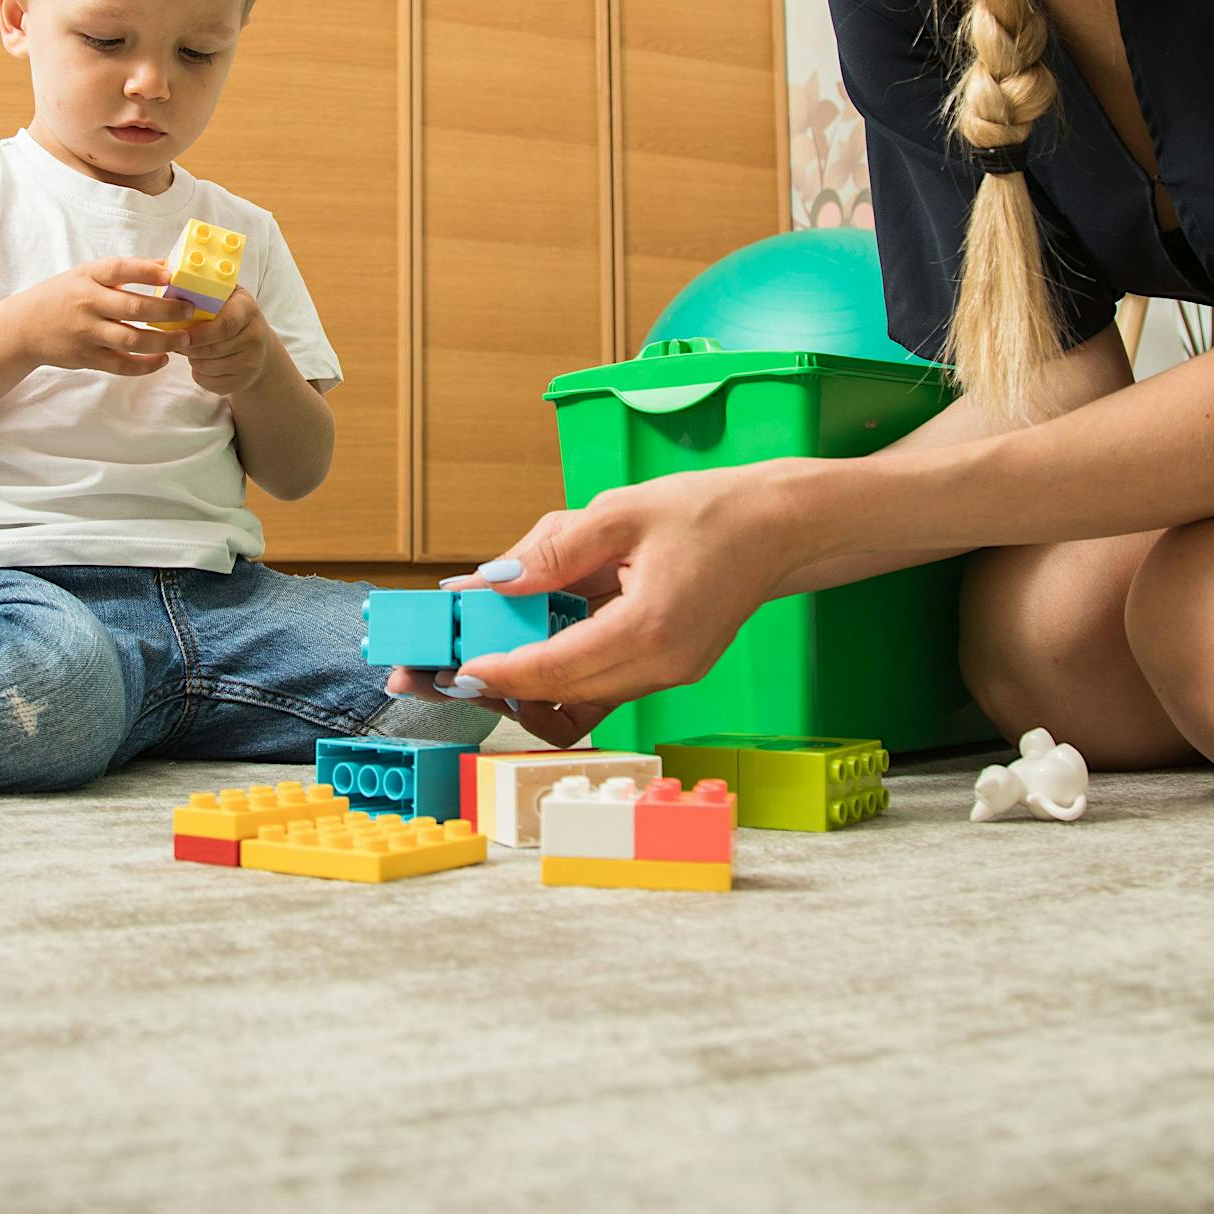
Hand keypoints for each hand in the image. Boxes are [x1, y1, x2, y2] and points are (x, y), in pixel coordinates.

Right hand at [5, 256, 193, 375]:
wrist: (23, 328)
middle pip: (133, 307)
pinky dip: (145, 365)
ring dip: (163, 341)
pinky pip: (121, 364)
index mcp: (88, 277)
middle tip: (189, 311)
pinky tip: (162, 360)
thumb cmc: (63, 296)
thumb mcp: (86, 275)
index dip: (146, 271)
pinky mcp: (86, 357)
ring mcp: (86, 332)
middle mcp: (87, 303)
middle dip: (166, 310)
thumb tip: (168, 266)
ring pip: (131, 338)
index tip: (171, 275)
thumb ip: (124, 272)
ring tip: (184, 339)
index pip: (119, 269)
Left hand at [157, 285, 275, 397]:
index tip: (181, 334)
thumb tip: (167, 294)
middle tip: (178, 342)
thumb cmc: (231, 315)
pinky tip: (202, 363)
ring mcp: (252, 361)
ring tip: (192, 350)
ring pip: (209, 366)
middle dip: (190, 347)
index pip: (224, 324)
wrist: (258, 345)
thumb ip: (201, 292)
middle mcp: (255, 336)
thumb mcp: (223, 297)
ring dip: (193, 360)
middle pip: (212, 348)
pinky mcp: (244, 381)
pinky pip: (211, 382)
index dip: (200, 332)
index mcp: (247, 309)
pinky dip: (200, 374)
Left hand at [390, 463, 819, 722]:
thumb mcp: (621, 512)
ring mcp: (664, 676)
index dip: (496, 671)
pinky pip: (597, 690)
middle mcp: (659, 667)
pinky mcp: (664, 671)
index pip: (556, 668)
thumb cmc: (710, 511)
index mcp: (651, 628)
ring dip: (519, 686)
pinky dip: (555, 679)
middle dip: (492, 684)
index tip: (450, 667)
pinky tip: (523, 653)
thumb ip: (552, 549)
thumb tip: (489, 581)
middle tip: (432, 671)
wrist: (781, 527)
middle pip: (558, 696)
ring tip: (467, 659)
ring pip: (575, 702)